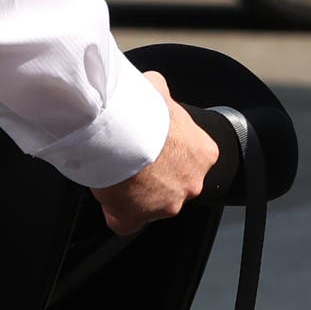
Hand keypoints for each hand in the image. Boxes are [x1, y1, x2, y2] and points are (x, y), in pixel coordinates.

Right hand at [90, 71, 218, 235]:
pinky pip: (124, 222)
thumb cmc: (142, 109)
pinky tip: (107, 190)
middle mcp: (191, 183)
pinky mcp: (134, 218)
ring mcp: (165, 205)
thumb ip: (162, 94)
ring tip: (117, 168)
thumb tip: (155, 87)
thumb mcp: (158, 89)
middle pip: (173, 185)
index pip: (190, 159)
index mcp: (203, 153)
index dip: (169, 152)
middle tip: (133, 156)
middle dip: (155, 175)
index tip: (152, 144)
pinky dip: (114, 210)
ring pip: (150, 205)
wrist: (120, 128)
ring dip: (135, 191)